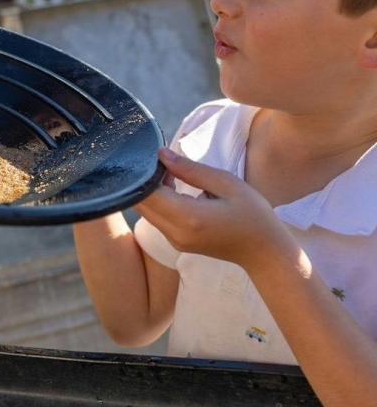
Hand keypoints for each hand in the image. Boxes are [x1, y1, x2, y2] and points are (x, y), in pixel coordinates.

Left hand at [136, 148, 293, 271]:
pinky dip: (158, 200)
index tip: (151, 154)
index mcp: (187, 218)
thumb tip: (161, 154)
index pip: (146, 194)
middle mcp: (175, 233)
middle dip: (144, 180)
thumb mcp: (226, 183)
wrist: (265, 252)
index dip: (143, 173)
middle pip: (140, 204)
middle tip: (161, 160)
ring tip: (171, 171)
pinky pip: (157, 218)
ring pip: (146, 211)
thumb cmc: (252, 214)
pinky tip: (174, 186)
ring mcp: (175, 241)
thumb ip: (190, 169)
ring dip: (150, 190)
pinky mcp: (177, 243)